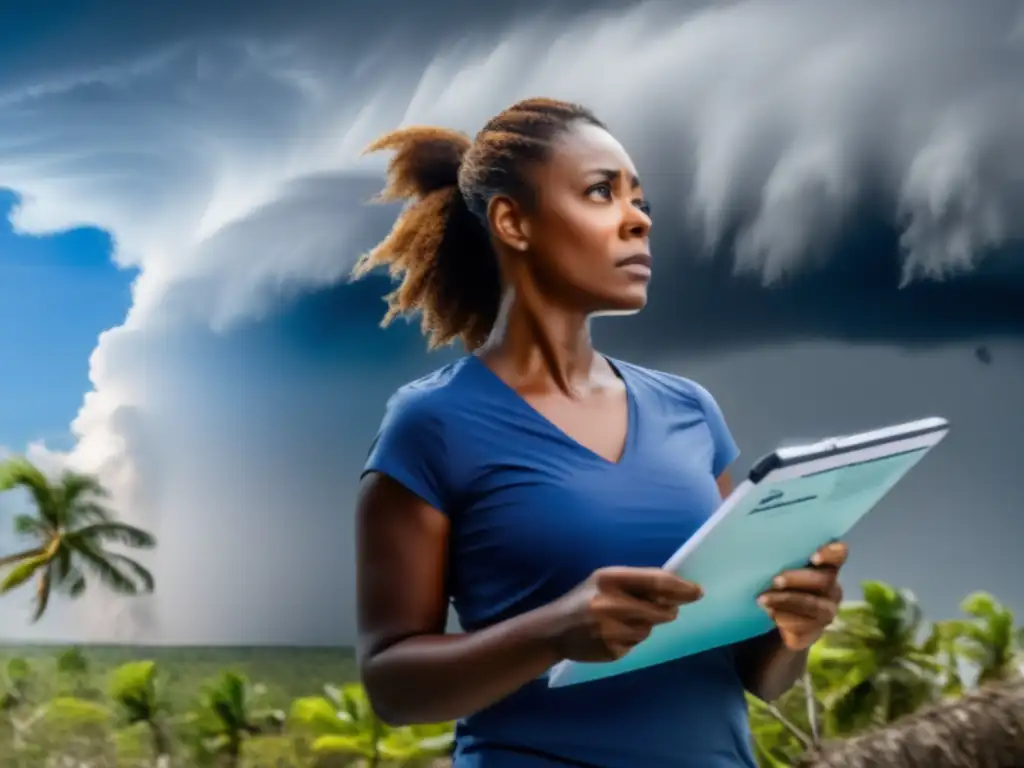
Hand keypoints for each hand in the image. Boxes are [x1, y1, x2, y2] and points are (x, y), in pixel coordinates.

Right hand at [547, 567, 703, 662]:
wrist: (554, 629)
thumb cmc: (584, 599)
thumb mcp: (604, 581)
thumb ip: (637, 583)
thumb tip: (677, 591)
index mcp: (609, 579)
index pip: (656, 582)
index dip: (681, 587)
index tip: (697, 591)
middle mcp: (610, 603)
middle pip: (660, 610)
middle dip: (668, 610)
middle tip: (666, 609)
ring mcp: (610, 629)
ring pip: (649, 629)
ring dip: (646, 626)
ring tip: (624, 620)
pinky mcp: (612, 650)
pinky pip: (636, 645)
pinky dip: (631, 639)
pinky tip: (614, 634)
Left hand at [758, 542, 846, 650]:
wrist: (767, 618)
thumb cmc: (770, 580)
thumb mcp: (771, 564)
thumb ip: (772, 552)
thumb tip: (745, 530)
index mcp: (824, 565)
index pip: (838, 554)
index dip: (830, 553)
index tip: (813, 557)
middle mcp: (831, 588)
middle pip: (823, 581)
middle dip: (797, 579)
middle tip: (774, 580)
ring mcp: (825, 612)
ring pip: (813, 606)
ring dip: (785, 601)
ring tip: (762, 600)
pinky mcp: (814, 632)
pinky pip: (804, 628)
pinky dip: (785, 619)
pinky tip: (769, 614)